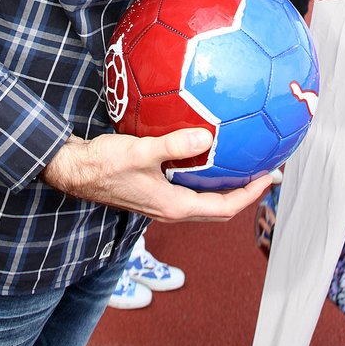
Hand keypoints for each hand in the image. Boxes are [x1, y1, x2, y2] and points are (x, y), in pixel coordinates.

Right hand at [40, 128, 271, 221]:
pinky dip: (205, 176)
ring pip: (204, 200)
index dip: (250, 194)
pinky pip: (189, 188)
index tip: (270, 177)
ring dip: (226, 186)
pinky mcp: (154, 190)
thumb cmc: (104, 163)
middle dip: (245, 192)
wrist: (75, 170)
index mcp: (173, 206)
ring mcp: (162, 202)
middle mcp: (171, 209)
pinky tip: (206, 152)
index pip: (224, 208)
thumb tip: (208, 136)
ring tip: (242, 163)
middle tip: (264, 172)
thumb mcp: (141, 151)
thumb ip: (174, 145)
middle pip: (219, 209)